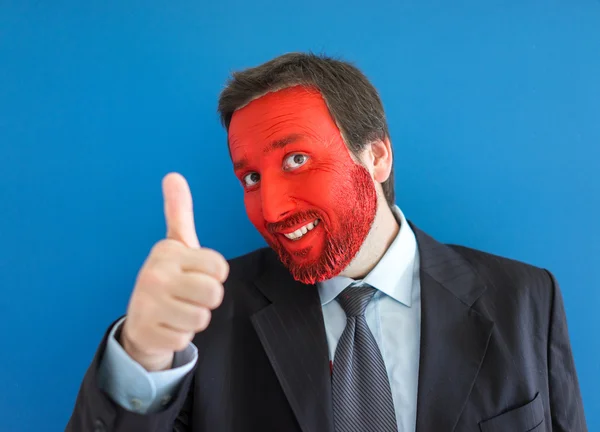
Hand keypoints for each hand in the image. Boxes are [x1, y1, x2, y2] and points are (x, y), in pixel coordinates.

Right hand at [120, 173, 228, 370]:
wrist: (141, 320)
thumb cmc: (169, 278)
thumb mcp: (176, 244)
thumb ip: (179, 212)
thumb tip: (173, 175)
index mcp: (168, 252)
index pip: (219, 267)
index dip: (214, 275)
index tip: (197, 274)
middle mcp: (155, 274)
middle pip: (214, 294)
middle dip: (207, 299)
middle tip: (189, 295)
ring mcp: (148, 304)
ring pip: (201, 318)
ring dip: (194, 319)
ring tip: (177, 310)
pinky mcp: (147, 332)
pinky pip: (185, 339)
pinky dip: (180, 336)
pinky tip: (167, 326)